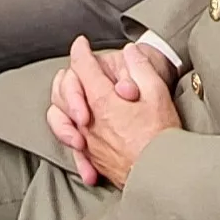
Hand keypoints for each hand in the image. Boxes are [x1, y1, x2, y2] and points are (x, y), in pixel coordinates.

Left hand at [42, 36, 179, 186]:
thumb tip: (130, 52)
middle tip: (82, 70)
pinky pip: (69, 143)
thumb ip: (140, 67)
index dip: (81, 50)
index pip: (82, 66)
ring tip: (73, 94)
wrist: (161, 176)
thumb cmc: (161, 136)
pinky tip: (78, 134)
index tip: (82, 44)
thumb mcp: (157, 92)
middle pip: (64, 89)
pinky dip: (69, 134)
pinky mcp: (92, 158)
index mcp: (102, 100)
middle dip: (71, 74)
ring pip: (59, 115)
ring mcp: (87, 141)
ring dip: (63, 101)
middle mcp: (88, 121)